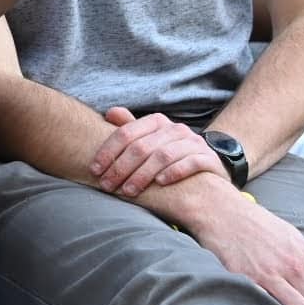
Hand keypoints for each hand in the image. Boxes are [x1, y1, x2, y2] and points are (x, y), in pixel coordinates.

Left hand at [90, 107, 222, 195]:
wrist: (208, 166)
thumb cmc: (170, 155)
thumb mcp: (150, 140)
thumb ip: (130, 127)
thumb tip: (109, 113)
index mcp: (157, 122)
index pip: (126, 133)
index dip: (107, 151)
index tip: (94, 170)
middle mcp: (176, 129)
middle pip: (141, 147)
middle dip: (120, 168)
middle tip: (108, 186)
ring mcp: (194, 143)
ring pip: (162, 156)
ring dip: (142, 175)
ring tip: (128, 191)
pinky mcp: (209, 158)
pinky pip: (189, 163)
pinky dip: (173, 172)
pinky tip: (160, 184)